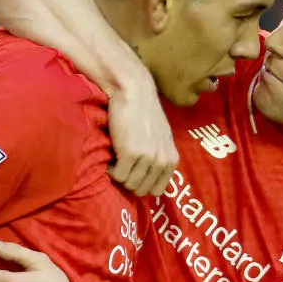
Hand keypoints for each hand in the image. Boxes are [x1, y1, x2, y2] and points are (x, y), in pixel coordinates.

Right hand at [106, 80, 177, 196]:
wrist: (133, 91)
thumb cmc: (144, 112)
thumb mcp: (161, 137)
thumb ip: (160, 156)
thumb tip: (149, 177)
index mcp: (171, 159)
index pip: (157, 190)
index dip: (143, 184)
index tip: (134, 174)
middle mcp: (162, 160)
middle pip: (142, 190)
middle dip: (130, 180)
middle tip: (122, 165)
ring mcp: (147, 158)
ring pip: (129, 184)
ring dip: (119, 174)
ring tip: (116, 158)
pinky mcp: (130, 153)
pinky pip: (118, 175)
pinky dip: (111, 169)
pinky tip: (111, 155)